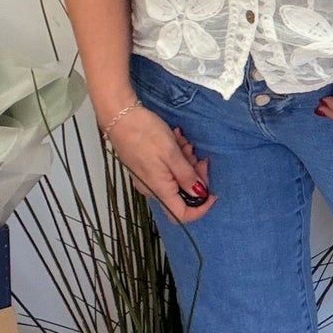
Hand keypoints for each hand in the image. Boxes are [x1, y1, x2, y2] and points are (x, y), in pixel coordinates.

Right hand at [106, 105, 216, 222]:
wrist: (120, 117)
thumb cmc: (144, 133)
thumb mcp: (172, 153)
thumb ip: (187, 176)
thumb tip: (200, 194)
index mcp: (159, 189)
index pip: (182, 215)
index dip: (201, 208)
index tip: (212, 192)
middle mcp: (152, 189)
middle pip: (183, 194)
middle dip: (195, 177)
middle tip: (198, 157)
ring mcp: (149, 178)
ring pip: (176, 179)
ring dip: (186, 163)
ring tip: (183, 143)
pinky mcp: (147, 167)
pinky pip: (167, 169)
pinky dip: (176, 158)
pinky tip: (175, 141)